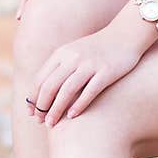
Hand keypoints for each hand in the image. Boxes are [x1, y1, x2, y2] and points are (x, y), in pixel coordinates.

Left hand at [26, 24, 144, 125]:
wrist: (126, 33)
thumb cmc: (99, 47)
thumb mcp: (75, 52)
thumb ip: (61, 67)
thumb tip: (46, 91)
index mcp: (62, 53)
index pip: (40, 78)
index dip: (33, 98)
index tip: (31, 112)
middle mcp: (73, 58)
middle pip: (50, 85)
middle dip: (41, 106)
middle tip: (39, 121)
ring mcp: (90, 64)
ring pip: (66, 90)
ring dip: (56, 109)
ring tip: (51, 124)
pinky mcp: (106, 72)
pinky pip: (89, 91)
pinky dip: (78, 105)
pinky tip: (72, 117)